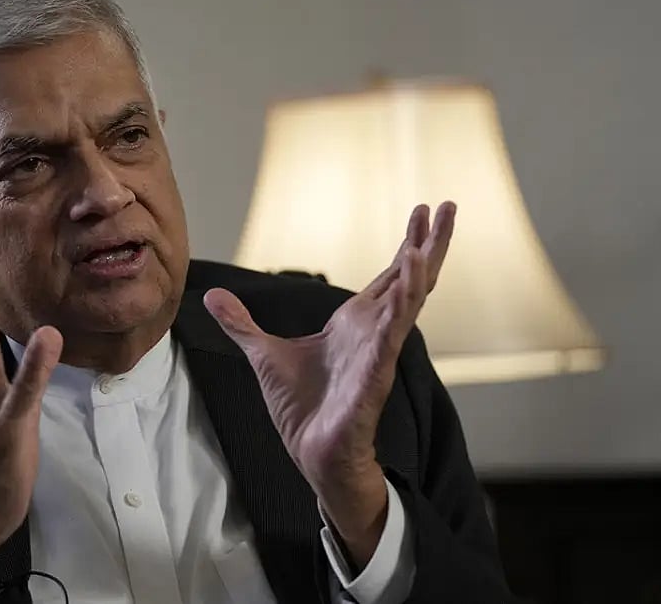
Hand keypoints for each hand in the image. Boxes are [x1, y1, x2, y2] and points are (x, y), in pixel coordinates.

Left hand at [204, 202, 454, 567]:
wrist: (311, 453)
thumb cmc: (301, 408)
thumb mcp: (261, 354)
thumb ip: (241, 324)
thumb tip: (212, 297)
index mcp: (356, 324)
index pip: (388, 276)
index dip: (405, 245)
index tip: (420, 211)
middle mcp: (373, 332)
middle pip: (409, 279)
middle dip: (429, 243)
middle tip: (448, 206)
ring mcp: (377, 351)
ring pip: (409, 300)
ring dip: (422, 265)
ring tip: (436, 230)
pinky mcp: (373, 375)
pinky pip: (391, 337)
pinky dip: (400, 309)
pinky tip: (410, 281)